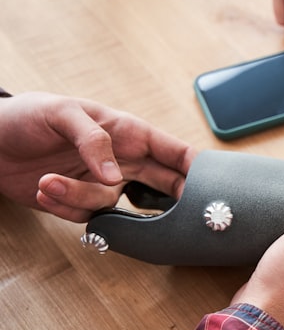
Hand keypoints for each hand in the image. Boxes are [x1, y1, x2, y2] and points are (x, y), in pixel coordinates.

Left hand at [0, 91, 195, 221]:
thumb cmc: (24, 116)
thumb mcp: (61, 113)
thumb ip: (94, 141)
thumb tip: (115, 176)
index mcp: (129, 133)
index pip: (176, 152)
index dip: (200, 169)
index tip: (213, 189)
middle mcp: (123, 160)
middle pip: (164, 186)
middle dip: (170, 202)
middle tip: (175, 216)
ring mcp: (103, 183)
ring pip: (112, 204)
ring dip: (78, 197)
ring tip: (47, 181)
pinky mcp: (80, 203)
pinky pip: (86, 216)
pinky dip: (63, 206)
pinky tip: (43, 188)